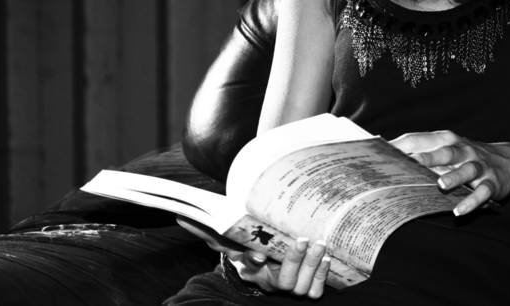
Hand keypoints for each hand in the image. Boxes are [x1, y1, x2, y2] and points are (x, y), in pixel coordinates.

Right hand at [175, 217, 331, 297]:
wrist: (267, 262)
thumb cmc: (248, 247)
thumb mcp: (229, 239)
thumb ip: (207, 229)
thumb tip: (181, 219)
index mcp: (251, 270)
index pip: (250, 265)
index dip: (254, 260)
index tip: (260, 254)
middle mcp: (270, 280)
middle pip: (283, 280)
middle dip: (293, 261)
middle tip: (302, 240)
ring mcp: (289, 286)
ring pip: (301, 286)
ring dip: (312, 266)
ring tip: (319, 244)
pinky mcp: (306, 287)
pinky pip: (314, 291)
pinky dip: (322, 277)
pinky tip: (328, 258)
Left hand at [389, 130, 509, 215]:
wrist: (509, 162)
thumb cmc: (466, 157)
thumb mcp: (447, 150)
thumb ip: (421, 152)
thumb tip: (385, 158)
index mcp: (448, 140)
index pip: (422, 139)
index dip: (404, 145)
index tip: (384, 152)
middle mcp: (464, 151)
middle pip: (446, 151)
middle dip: (430, 157)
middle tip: (413, 162)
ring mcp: (479, 166)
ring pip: (467, 170)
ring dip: (454, 176)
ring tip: (441, 185)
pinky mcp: (492, 183)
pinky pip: (482, 192)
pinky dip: (471, 201)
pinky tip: (459, 211)